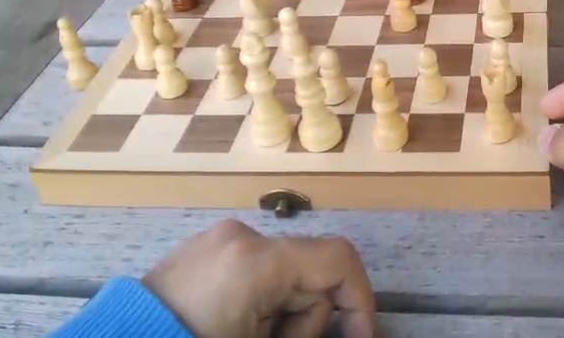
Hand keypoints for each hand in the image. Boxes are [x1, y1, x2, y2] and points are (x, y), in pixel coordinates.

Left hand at [142, 219, 375, 337]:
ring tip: (247, 337)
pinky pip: (253, 271)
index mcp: (259, 261)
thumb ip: (308, 329)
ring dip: (281, 313)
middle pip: (310, 273)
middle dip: (306, 319)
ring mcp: (219, 238)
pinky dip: (259, 301)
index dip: (360, 302)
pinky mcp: (202, 249)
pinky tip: (233, 327)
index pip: (339, 261)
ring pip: (283, 273)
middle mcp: (243, 236)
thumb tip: (350, 333)